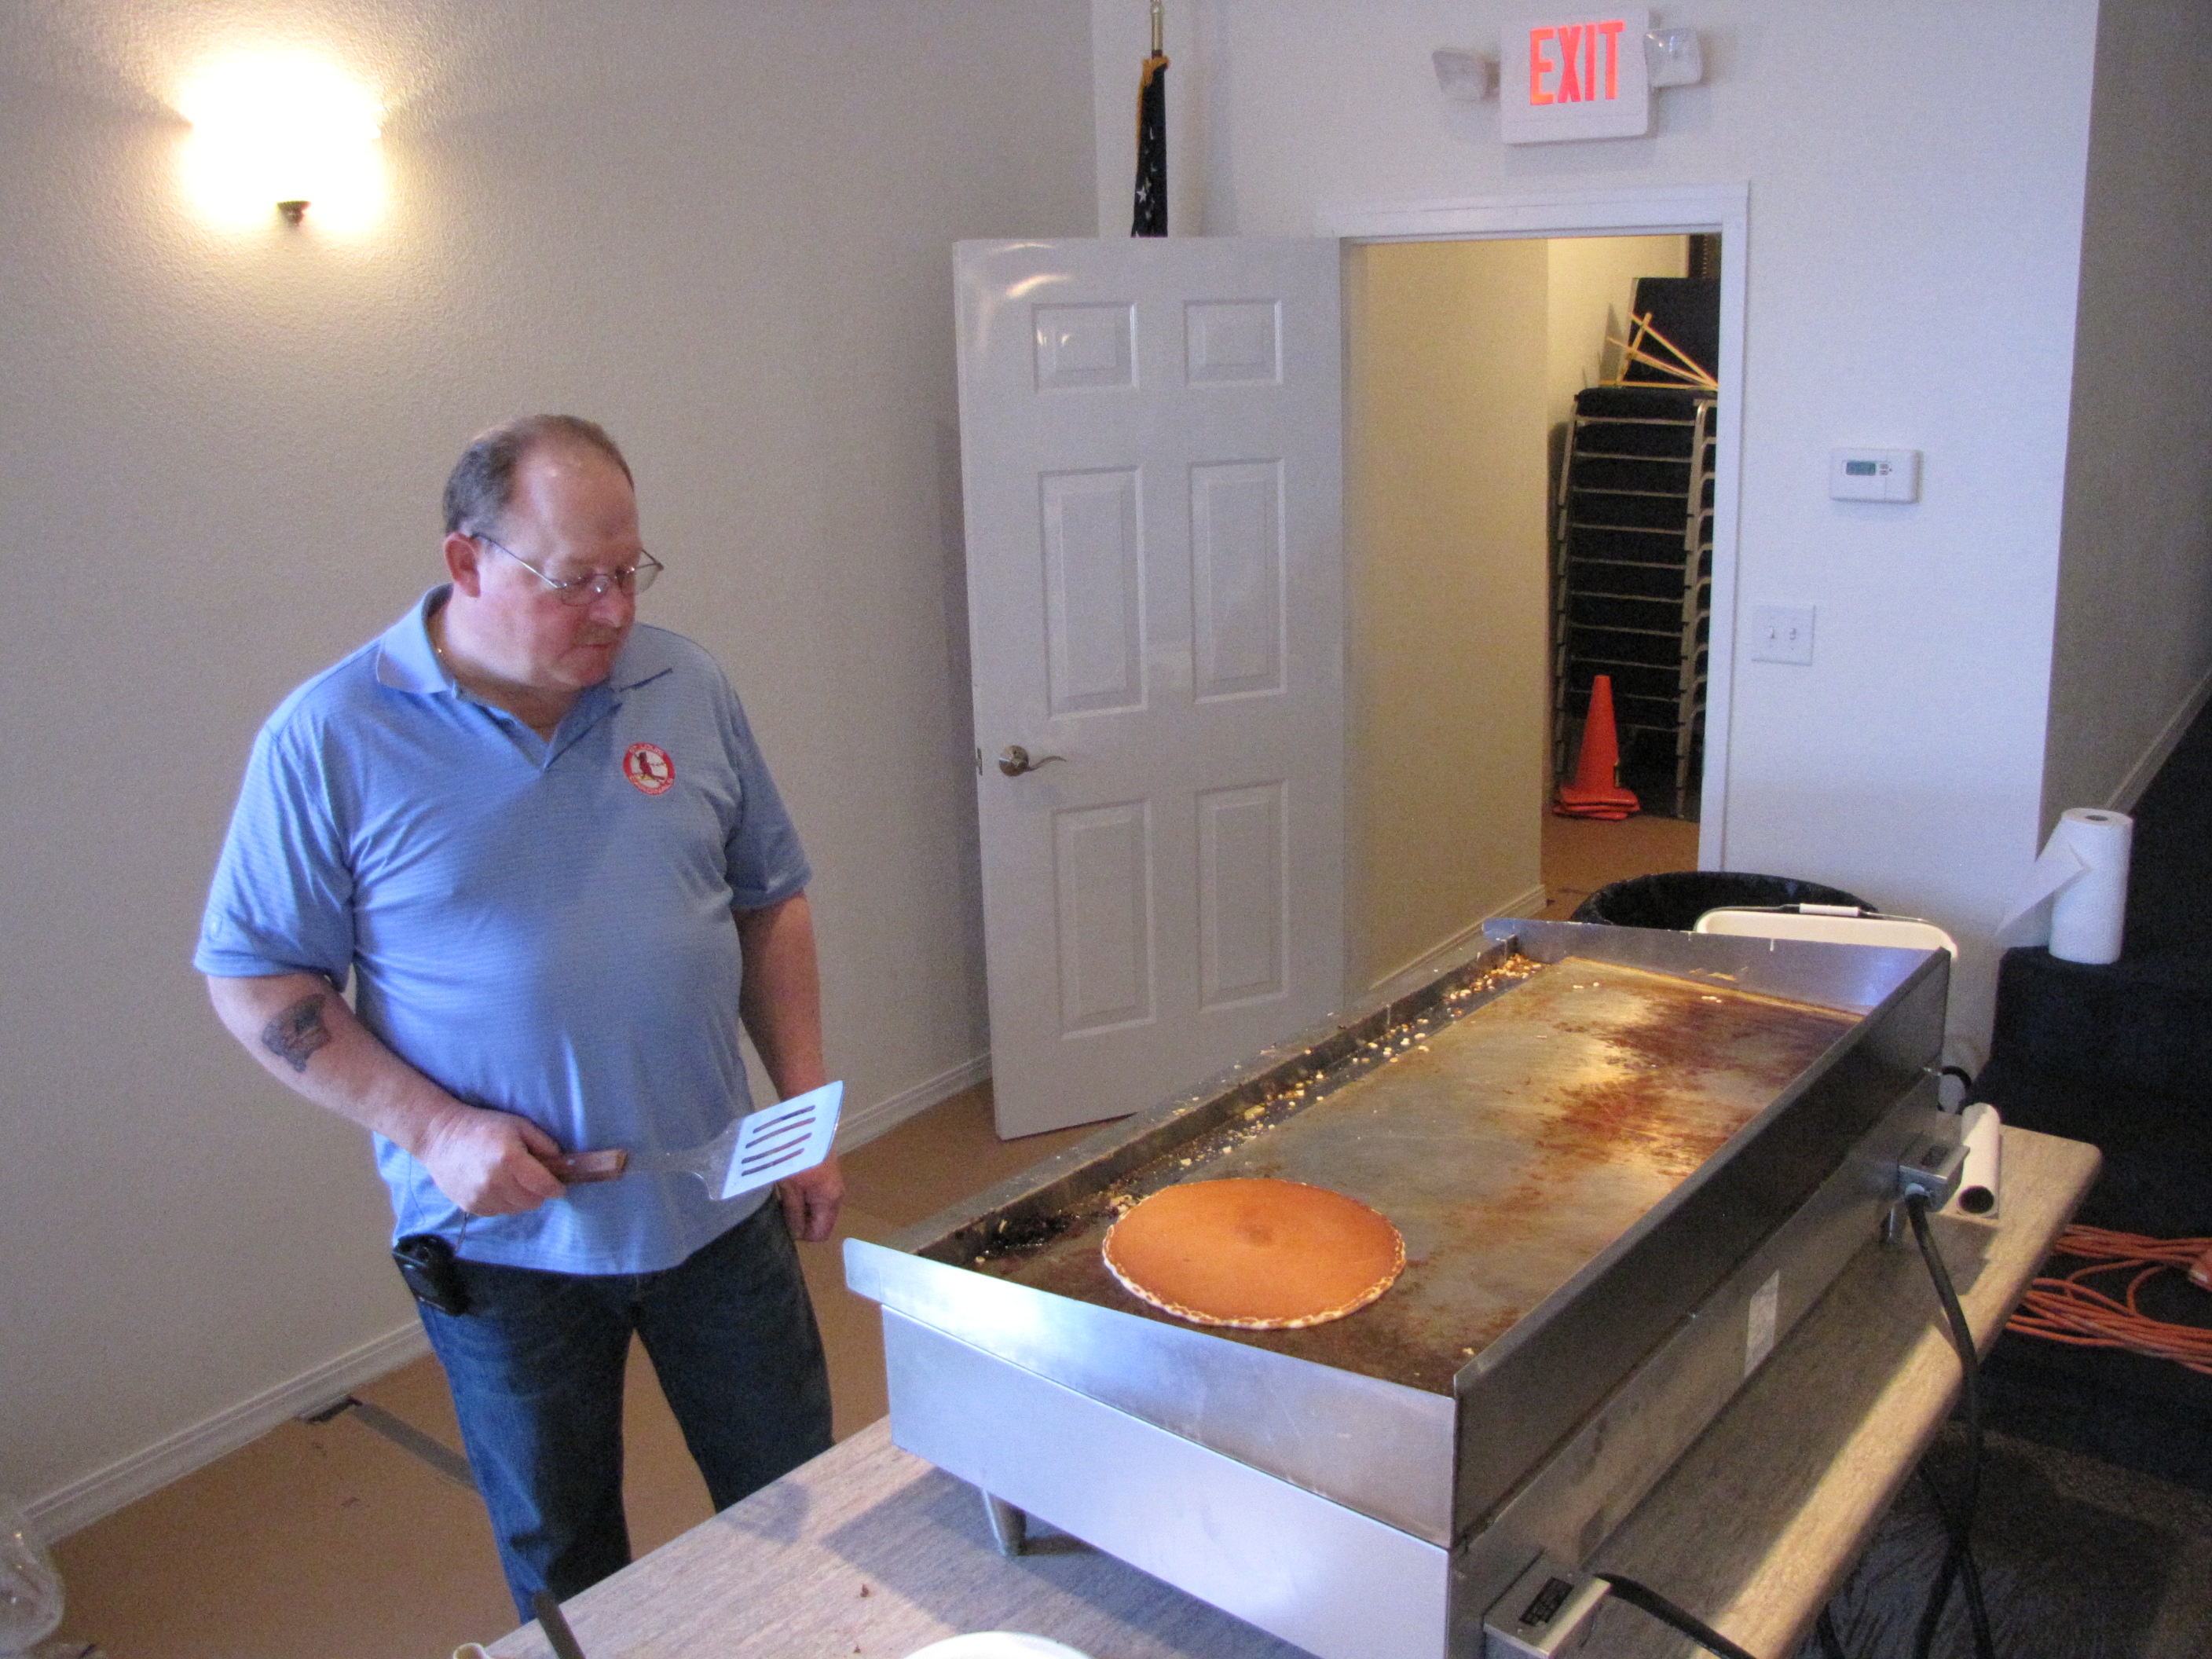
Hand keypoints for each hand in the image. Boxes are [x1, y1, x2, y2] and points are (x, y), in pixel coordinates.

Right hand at [415, 1104, 568, 1216]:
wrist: (441, 1137)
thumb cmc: (484, 1127)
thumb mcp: (520, 1125)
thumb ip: (544, 1144)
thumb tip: (562, 1164)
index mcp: (510, 1160)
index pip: (544, 1187)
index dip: (556, 1188)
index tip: (557, 1185)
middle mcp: (495, 1182)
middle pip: (533, 1202)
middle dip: (538, 1192)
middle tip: (531, 1179)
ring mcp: (481, 1197)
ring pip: (516, 1210)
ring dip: (520, 1199)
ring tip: (511, 1180)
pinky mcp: (470, 1207)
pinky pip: (498, 1212)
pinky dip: (503, 1203)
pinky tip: (495, 1186)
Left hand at [778, 1154, 843, 1241]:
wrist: (806, 1121)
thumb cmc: (797, 1156)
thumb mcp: (790, 1188)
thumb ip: (793, 1214)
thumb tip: (796, 1235)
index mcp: (830, 1200)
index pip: (820, 1234)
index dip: (801, 1234)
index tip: (784, 1222)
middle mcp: (836, 1195)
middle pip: (820, 1222)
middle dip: (800, 1221)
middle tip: (781, 1208)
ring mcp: (832, 1183)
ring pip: (816, 1208)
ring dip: (800, 1207)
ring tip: (783, 1195)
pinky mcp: (825, 1173)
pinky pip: (815, 1195)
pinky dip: (803, 1195)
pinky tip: (789, 1184)